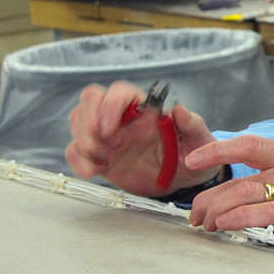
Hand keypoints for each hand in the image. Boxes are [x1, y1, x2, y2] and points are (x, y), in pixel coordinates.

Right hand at [66, 81, 219, 195]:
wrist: (182, 181)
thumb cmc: (191, 154)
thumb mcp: (198, 141)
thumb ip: (192, 125)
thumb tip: (179, 110)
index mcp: (145, 108)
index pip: (118, 92)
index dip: (108, 106)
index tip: (109, 130)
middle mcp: (122, 117)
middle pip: (89, 100)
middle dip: (89, 121)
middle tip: (104, 145)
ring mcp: (107, 135)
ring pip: (78, 122)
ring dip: (85, 142)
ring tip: (106, 159)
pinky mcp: (97, 155)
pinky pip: (74, 151)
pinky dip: (79, 162)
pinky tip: (96, 171)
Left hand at [185, 135, 273, 260]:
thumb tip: (250, 199)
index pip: (251, 145)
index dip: (218, 149)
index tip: (195, 159)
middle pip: (240, 179)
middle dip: (210, 198)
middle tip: (197, 215)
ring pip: (244, 194)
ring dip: (217, 210)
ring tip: (206, 224)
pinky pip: (261, 212)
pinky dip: (237, 218)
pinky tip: (225, 226)